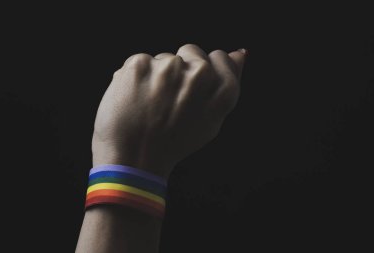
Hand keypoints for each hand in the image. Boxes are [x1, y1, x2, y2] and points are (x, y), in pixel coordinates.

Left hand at [92, 44, 245, 178]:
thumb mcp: (211, 122)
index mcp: (221, 91)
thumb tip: (239, 53)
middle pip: (191, 52)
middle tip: (169, 99)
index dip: (205, 68)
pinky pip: (142, 61)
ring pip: (164, 58)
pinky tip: (135, 98)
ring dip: (158, 74)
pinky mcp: (140, 64)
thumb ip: (228, 84)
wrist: (133, 158)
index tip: (192, 84)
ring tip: (150, 104)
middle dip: (182, 69)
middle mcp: (200, 74)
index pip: (221, 57)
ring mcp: (169, 67)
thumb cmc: (173, 142)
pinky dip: (137, 77)